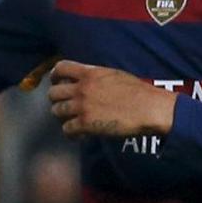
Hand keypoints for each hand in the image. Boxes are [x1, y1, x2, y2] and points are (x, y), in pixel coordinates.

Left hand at [47, 61, 176, 137]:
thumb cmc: (137, 92)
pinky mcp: (86, 124)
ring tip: (71, 120)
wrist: (148, 108)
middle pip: (53, 92)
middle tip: (64, 105)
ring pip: (56, 111)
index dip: (55, 75)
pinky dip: (71, 133)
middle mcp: (82, 88)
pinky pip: (67, 129)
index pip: (61, 67)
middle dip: (56, 99)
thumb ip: (94, 76)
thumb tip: (85, 80)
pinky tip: (79, 134)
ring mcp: (82, 106)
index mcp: (89, 73)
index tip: (56, 82)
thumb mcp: (113, 75)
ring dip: (62, 116)